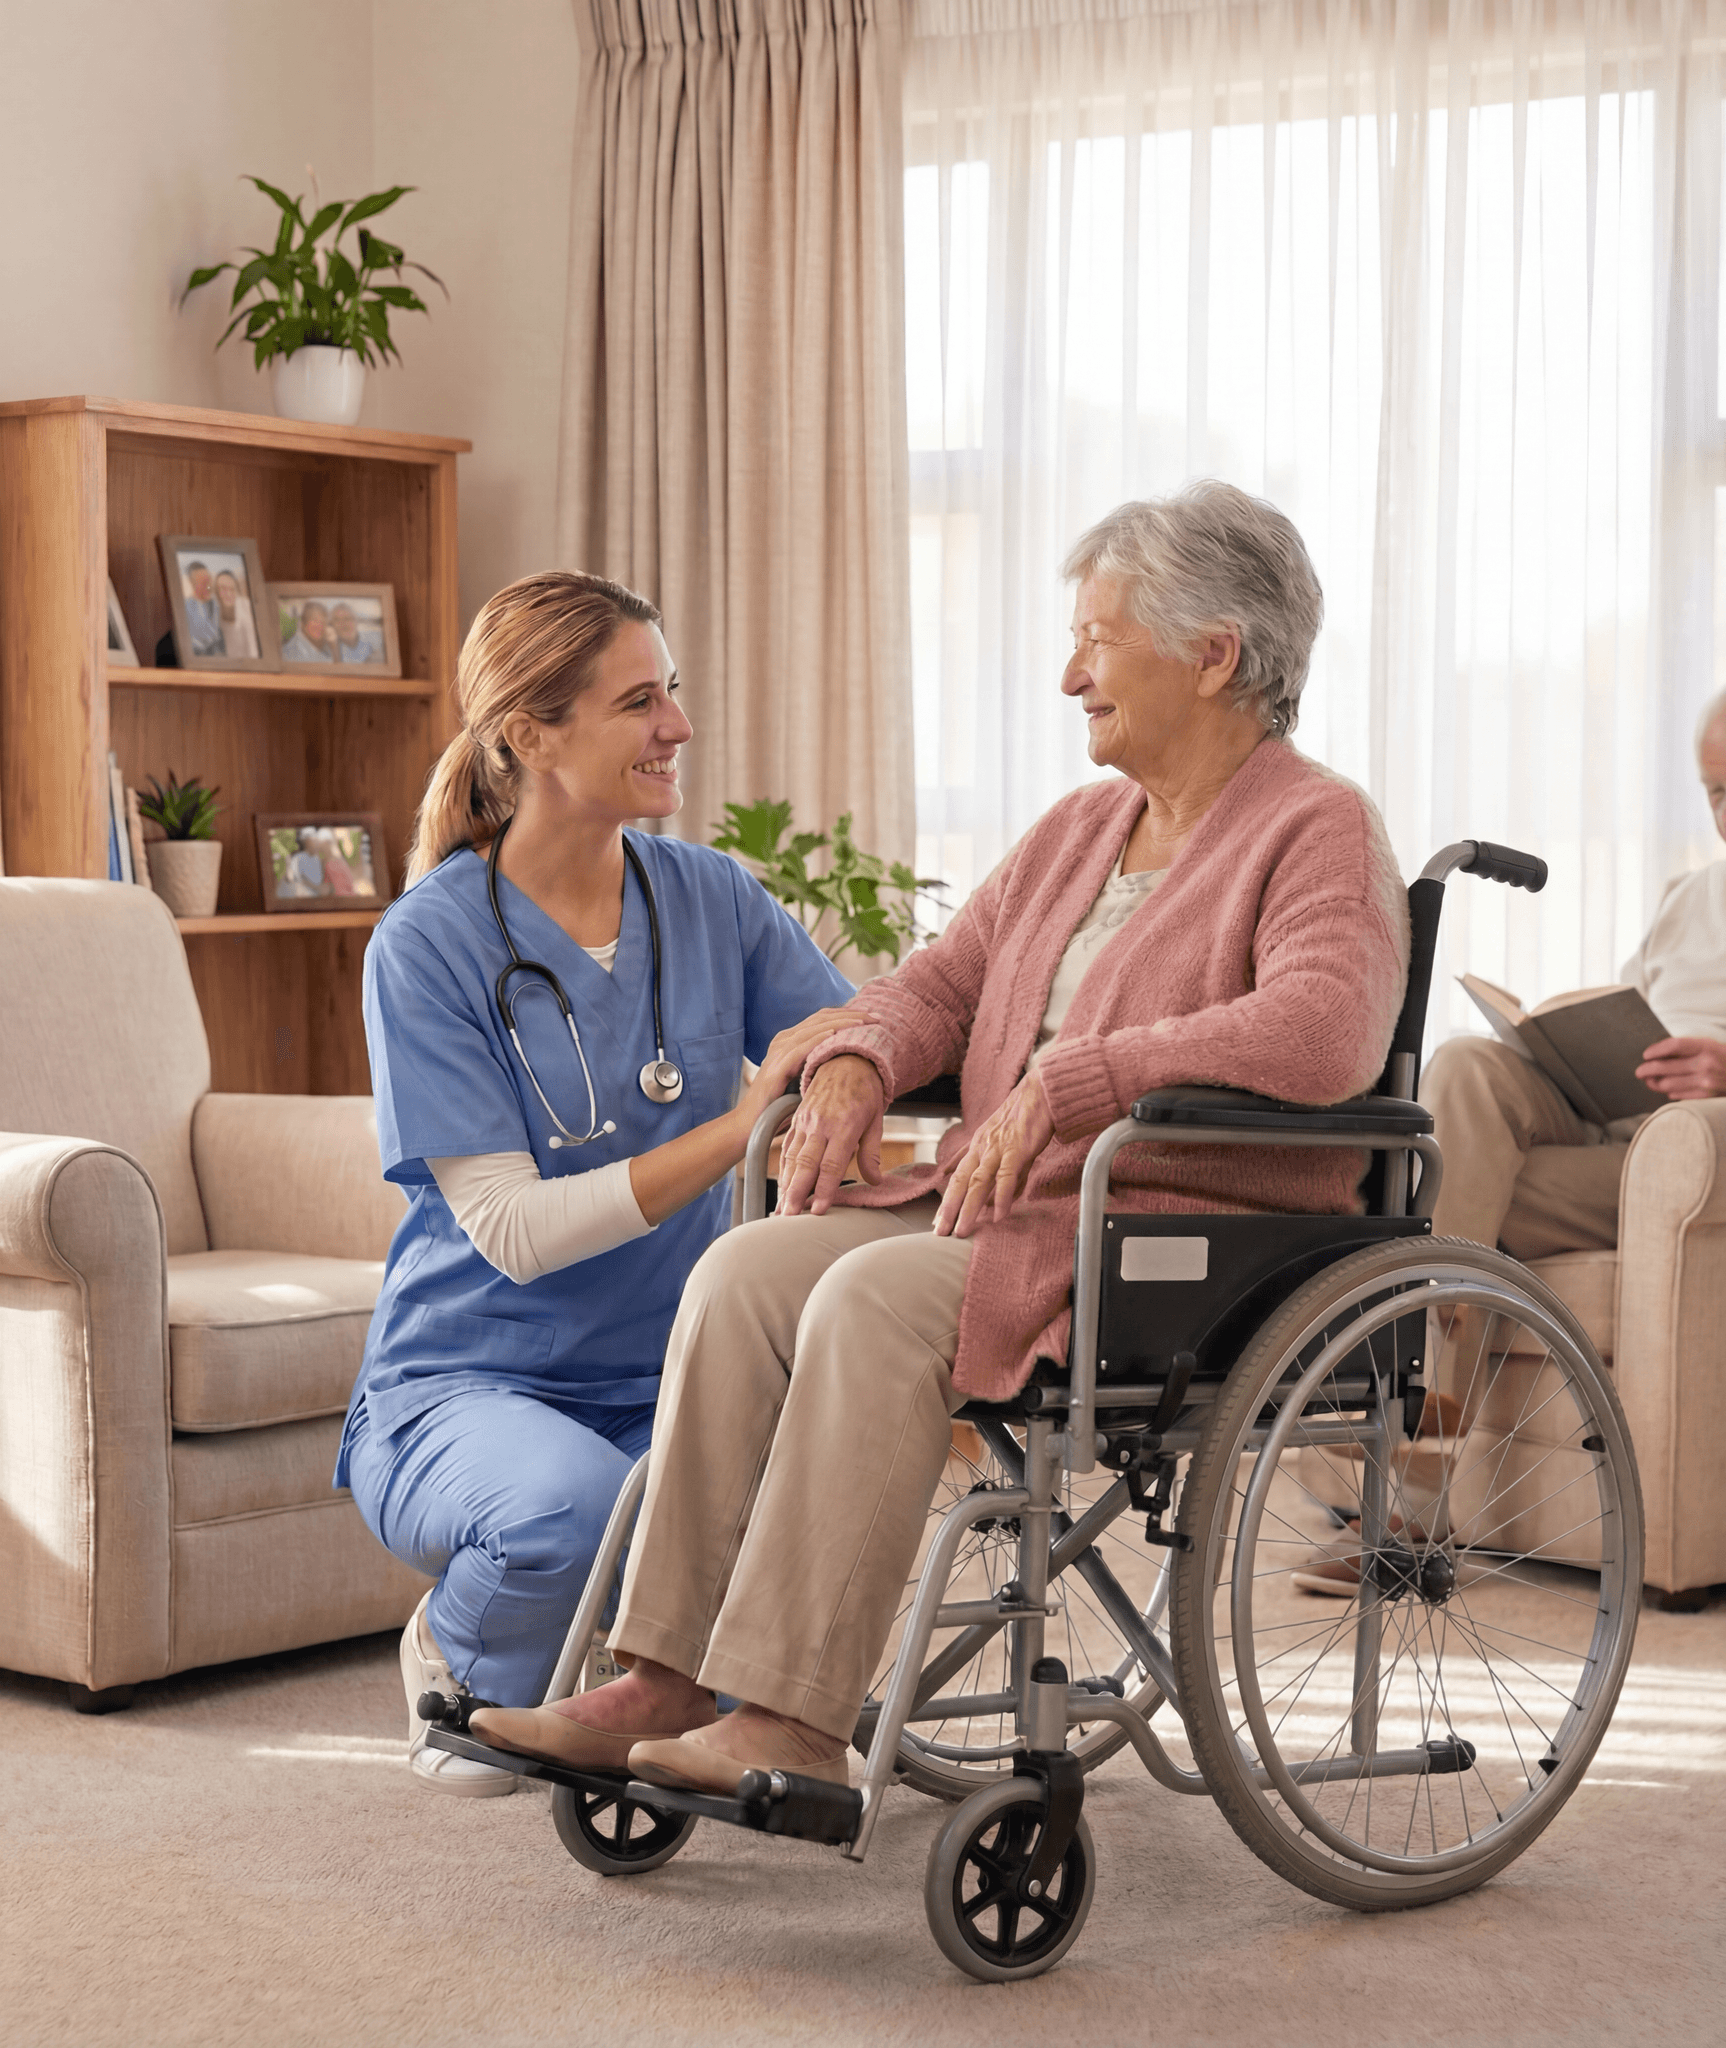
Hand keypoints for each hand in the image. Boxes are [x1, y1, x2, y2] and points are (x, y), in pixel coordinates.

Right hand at [735, 1008, 864, 1129]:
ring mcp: (778, 1052)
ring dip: (842, 1023)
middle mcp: (784, 1040)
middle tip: (877, 1017)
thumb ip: (823, 1067)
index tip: (875, 1019)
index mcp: (792, 1040)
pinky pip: (800, 1048)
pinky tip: (835, 1034)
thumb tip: (855, 1063)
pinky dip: (818, 1038)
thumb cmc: (781, 1107)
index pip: (825, 1018)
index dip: (850, 1015)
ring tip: (864, 1023)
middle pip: (823, 1018)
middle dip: (853, 1015)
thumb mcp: (807, 1081)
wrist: (752, 1126)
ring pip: (815, 1028)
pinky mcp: (776, 1067)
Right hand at [776, 1054, 885, 1215]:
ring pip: (792, 1158)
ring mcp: (806, 1121)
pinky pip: (788, 1148)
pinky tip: (782, 1186)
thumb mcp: (876, 1120)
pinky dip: (784, 1169)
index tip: (818, 1210)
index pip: (831, 1165)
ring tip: (781, 1209)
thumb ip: (871, 1153)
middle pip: (806, 1164)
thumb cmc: (866, 1090)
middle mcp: (821, 1124)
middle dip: (796, 1193)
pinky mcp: (798, 1119)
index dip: (824, 1189)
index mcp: (844, 1125)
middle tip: (789, 1217)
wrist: (846, 1059)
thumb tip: (875, 1181)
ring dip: (786, 1185)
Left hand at [934, 1072, 1054, 1238]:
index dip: (947, 1200)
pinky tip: (997, 1216)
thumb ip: (998, 1171)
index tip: (938, 1221)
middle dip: (948, 1209)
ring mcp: (998, 1148)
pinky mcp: (1017, 1149)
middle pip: (960, 1182)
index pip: (957, 1176)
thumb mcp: (1004, 1142)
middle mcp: (983, 1147)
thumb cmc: (1027, 1117)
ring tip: (962, 1231)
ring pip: (978, 1183)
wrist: (1043, 1093)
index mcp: (978, 1145)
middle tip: (939, 1233)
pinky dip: (1001, 1197)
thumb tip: (995, 1200)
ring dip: (968, 1209)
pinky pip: (1006, 1177)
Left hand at [1635, 1036, 1725, 1100]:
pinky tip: (1669, 1089)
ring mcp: (1706, 1082)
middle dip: (1647, 1069)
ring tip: (1650, 1081)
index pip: (1674, 1046)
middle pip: (1665, 1066)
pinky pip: (1678, 1095)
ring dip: (1655, 1083)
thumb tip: (1658, 1054)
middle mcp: (1706, 1064)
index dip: (1656, 1050)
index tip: (1646, 1054)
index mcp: (1707, 1047)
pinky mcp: (1706, 1097)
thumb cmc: (1725, 1060)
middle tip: (1639, 1071)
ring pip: (1668, 1084)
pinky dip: (1670, 1092)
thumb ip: (1689, 1049)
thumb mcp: (1711, 1047)